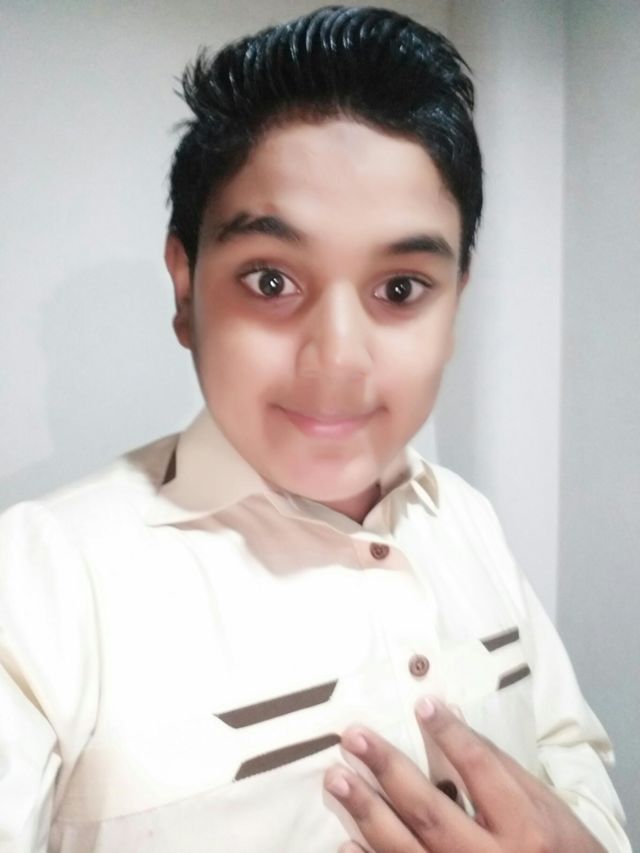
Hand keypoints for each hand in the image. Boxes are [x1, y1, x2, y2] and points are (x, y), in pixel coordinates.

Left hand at [324, 698, 604, 852]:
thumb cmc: (559, 849)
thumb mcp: (545, 806)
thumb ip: (499, 767)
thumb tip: (451, 718)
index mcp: (524, 828)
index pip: (481, 770)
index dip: (451, 734)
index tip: (422, 703)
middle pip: (431, 811)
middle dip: (388, 771)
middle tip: (354, 737)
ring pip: (406, 850)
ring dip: (367, 813)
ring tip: (336, 779)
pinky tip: (344, 841)